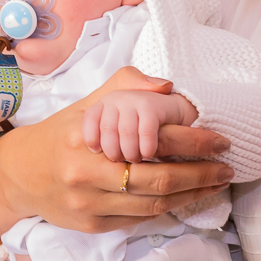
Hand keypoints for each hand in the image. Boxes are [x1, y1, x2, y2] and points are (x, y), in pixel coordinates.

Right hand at [0, 67, 234, 241]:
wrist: (17, 176)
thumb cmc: (57, 136)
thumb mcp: (84, 105)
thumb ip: (124, 88)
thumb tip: (168, 88)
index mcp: (86, 139)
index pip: (152, 142)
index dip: (192, 142)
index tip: (219, 139)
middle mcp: (85, 175)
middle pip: (159, 181)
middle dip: (201, 174)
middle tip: (227, 167)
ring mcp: (88, 205)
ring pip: (154, 205)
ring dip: (192, 196)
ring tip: (215, 183)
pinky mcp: (90, 225)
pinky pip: (138, 219)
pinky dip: (166, 209)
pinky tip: (183, 198)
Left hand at [83, 90, 197, 161]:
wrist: (170, 109)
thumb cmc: (137, 124)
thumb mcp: (116, 129)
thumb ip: (103, 136)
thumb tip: (90, 152)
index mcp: (103, 103)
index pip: (90, 120)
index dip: (92, 138)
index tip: (97, 153)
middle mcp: (115, 98)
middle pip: (107, 129)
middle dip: (113, 150)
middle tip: (120, 162)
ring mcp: (133, 99)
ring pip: (126, 132)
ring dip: (130, 151)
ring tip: (134, 160)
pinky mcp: (152, 106)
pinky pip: (146, 132)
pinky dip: (146, 147)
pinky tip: (148, 154)